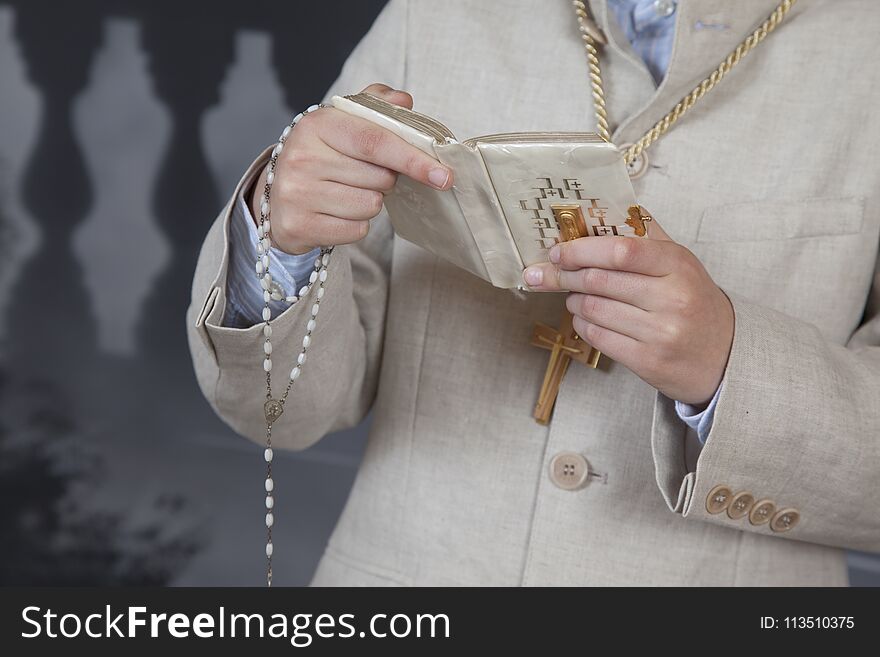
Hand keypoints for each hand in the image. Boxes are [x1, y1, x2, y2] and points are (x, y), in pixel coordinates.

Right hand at [249, 83, 452, 253]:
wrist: (276, 198)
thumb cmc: (321, 157)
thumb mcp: (343, 124)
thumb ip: (375, 106)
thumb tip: (404, 101)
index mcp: (317, 125)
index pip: (375, 141)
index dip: (413, 159)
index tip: (443, 175)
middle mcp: (302, 157)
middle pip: (379, 178)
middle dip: (385, 180)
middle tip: (364, 175)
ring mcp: (297, 193)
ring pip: (369, 206)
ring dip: (369, 203)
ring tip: (346, 193)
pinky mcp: (299, 226)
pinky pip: (356, 231)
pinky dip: (356, 225)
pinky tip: (336, 213)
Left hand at [522, 217, 733, 404]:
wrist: (726, 354)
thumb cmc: (694, 301)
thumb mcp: (680, 262)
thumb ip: (644, 236)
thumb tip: (599, 213)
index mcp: (678, 265)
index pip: (620, 250)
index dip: (581, 249)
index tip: (558, 251)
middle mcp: (672, 298)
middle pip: (598, 281)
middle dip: (566, 275)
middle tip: (552, 272)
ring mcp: (660, 333)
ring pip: (592, 309)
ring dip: (573, 300)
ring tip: (575, 295)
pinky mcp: (648, 361)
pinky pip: (597, 337)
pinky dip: (581, 324)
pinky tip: (585, 318)